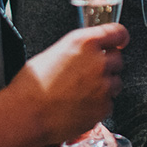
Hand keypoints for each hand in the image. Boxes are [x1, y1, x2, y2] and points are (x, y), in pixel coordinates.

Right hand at [9, 23, 128, 145]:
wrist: (27, 113)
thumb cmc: (33, 84)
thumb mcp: (55, 51)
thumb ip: (79, 48)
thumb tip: (89, 51)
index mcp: (85, 43)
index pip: (118, 33)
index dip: (119, 37)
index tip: (119, 41)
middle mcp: (98, 62)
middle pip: (118, 58)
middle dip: (106, 64)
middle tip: (88, 73)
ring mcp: (103, 86)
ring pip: (116, 81)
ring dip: (105, 85)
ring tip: (81, 91)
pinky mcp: (103, 107)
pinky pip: (109, 102)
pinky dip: (99, 104)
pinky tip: (80, 104)